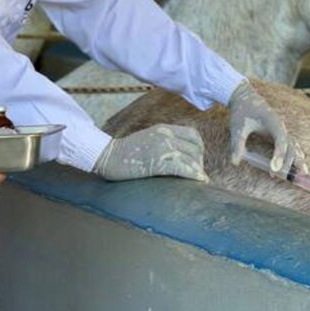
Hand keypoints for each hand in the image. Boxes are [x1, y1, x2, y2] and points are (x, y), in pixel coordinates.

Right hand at [93, 124, 208, 181]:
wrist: (108, 156)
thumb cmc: (127, 152)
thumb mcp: (149, 138)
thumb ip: (165, 140)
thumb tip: (182, 154)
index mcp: (164, 129)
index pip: (193, 135)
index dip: (200, 148)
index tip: (198, 159)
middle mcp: (165, 136)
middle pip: (195, 148)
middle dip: (200, 162)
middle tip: (198, 173)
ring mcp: (161, 148)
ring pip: (191, 159)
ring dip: (198, 170)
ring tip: (200, 180)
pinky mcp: (157, 163)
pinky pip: (182, 168)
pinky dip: (193, 175)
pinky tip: (198, 181)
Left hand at [227, 80, 303, 176]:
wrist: (245, 98)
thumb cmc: (242, 112)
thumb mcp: (237, 127)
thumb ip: (237, 144)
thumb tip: (235, 162)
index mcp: (273, 122)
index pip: (280, 140)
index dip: (279, 155)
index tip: (274, 169)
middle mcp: (281, 127)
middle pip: (290, 146)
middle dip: (290, 162)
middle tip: (285, 177)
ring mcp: (282, 131)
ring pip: (294, 147)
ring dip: (298, 160)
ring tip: (302, 174)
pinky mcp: (279, 134)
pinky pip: (291, 146)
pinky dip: (295, 156)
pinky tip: (297, 167)